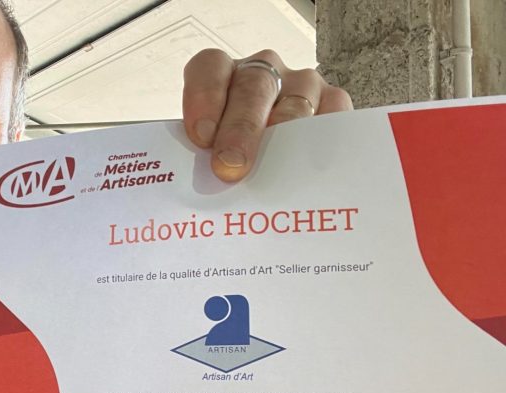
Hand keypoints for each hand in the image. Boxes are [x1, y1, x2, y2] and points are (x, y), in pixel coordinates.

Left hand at [182, 49, 352, 181]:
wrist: (269, 177)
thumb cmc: (232, 166)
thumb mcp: (209, 161)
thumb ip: (197, 164)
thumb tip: (187, 195)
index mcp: (223, 78)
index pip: (210, 68)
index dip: (204, 96)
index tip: (200, 136)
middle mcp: (263, 74)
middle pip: (254, 86)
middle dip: (241, 128)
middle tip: (230, 166)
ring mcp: (301, 85)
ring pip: (295, 100)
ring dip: (281, 135)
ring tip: (272, 168)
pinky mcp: (333, 103)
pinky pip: (333, 112)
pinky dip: (321, 136)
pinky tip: (309, 162)